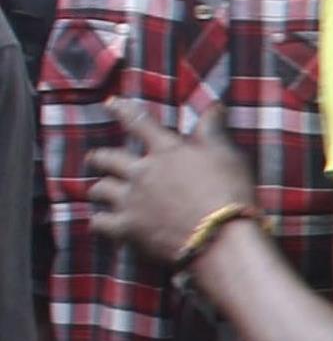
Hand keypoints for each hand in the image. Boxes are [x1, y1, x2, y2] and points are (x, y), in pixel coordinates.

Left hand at [84, 112, 262, 265]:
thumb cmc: (229, 192)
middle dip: (99, 157)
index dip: (123, 110)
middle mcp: (141, 172)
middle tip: (95, 159)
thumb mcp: (227, 154)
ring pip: (100, 189)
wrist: (221, 237)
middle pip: (108, 158)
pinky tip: (101, 222)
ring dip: (99, 189)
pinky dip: (100, 222)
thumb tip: (215, 104)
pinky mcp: (128, 228)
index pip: (139, 123)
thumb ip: (213, 129)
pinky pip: (101, 223)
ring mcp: (131, 200)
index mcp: (165, 150)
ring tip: (99, 191)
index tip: (110, 103)